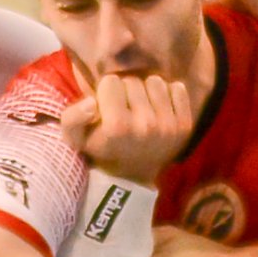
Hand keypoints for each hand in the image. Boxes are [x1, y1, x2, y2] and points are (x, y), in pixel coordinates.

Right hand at [69, 65, 196, 187]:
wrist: (132, 175)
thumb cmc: (101, 151)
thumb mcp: (75, 139)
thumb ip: (72, 118)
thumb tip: (91, 102)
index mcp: (117, 125)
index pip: (111, 81)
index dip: (106, 92)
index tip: (107, 106)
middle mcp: (146, 124)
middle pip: (133, 80)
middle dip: (126, 91)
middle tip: (124, 108)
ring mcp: (169, 125)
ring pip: (155, 82)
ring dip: (146, 91)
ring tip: (141, 107)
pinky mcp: (185, 125)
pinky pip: (178, 89)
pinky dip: (168, 94)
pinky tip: (158, 109)